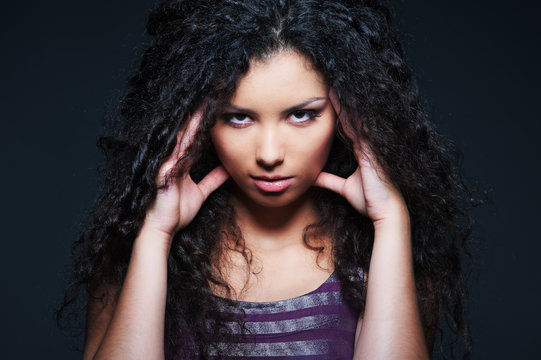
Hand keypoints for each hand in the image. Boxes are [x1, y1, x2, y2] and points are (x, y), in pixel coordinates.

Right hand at [144, 104, 228, 237]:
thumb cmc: (176, 211)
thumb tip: (227, 171)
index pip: (194, 137)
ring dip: (192, 119)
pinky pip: (174, 149)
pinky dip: (181, 136)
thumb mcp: (201, 193)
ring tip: (202, 102)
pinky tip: (188, 123)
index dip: (204, 122)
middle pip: (188, 131)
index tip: (214, 106)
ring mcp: (167, 162)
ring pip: (181, 135)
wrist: (162, 228)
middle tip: (210, 95)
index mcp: (181, 162)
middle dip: (199, 113)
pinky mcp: (164, 170)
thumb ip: (213, 180)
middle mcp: (173, 158)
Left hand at [315, 90, 406, 222]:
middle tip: (331, 86)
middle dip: (343, 103)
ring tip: (335, 88)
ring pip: (358, 121)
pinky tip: (346, 105)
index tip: (329, 98)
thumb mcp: (345, 188)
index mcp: (363, 152)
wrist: (384, 211)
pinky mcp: (373, 152)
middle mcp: (368, 146)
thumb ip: (330, 181)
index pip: (349, 127)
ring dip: (347, 105)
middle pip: (353, 119)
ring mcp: (372, 148)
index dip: (340, 113)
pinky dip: (355, 118)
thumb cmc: (369, 201)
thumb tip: (314, 178)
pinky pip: (363, 130)